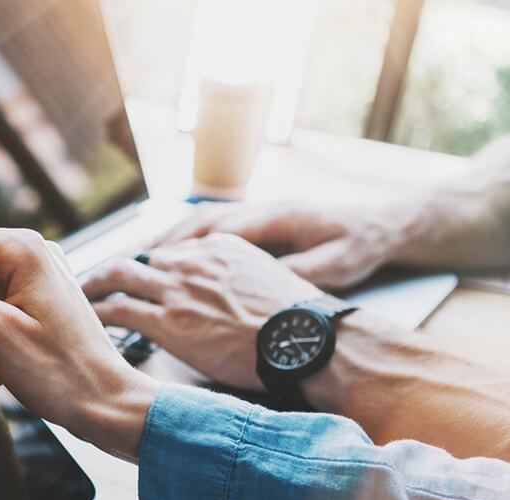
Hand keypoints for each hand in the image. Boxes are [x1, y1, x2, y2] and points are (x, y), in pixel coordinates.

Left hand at [82, 234, 322, 391]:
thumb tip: (230, 301)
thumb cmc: (301, 324)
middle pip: (140, 259)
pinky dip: (97, 313)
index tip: (137, 275)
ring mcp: (179, 290)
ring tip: (78, 297)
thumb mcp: (273, 282)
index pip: (172, 251)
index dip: (150, 265)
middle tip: (95, 282)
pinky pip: (118, 311)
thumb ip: (241, 281)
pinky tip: (86, 321)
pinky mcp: (169, 322)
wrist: (310, 342)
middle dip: (114, 270)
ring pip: (119, 277)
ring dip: (94, 286)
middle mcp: (195, 261)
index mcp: (222, 248)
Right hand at [155, 201, 409, 289]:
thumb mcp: (337, 264)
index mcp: (277, 218)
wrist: (381, 225)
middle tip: (128, 265)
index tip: (154, 265)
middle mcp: (260, 210)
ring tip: (134, 261)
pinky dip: (184, 242)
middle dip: (162, 244)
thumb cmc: (360, 245)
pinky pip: (211, 229)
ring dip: (167, 241)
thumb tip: (263, 280)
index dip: (184, 248)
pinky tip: (166, 257)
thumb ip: (300, 270)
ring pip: (200, 223)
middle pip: (200, 222)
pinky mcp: (255, 223)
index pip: (220, 230)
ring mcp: (255, 214)